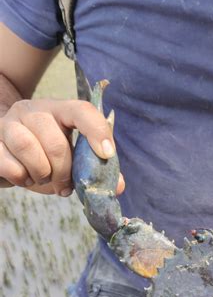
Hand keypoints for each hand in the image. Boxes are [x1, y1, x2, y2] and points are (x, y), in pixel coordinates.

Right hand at [0, 99, 124, 194]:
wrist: (3, 147)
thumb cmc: (43, 152)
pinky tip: (24, 178)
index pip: (82, 110)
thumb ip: (94, 169)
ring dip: (41, 173)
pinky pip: (7, 162)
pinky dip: (20, 177)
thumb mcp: (70, 157)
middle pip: (55, 141)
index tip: (107, 154)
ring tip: (43, 179)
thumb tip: (117, 187)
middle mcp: (33, 110)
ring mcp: (9, 123)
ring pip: (27, 146)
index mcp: (59, 109)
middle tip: (64, 184)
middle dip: (64, 171)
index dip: (97, 132)